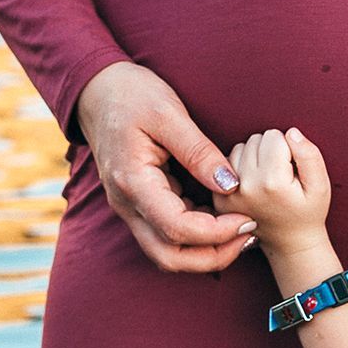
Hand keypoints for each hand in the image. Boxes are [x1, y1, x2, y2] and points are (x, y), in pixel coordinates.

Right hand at [73, 61, 257, 271]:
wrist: (98, 91)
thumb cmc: (132, 94)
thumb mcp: (168, 113)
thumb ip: (199, 151)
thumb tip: (231, 185)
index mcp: (132, 182)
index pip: (176, 228)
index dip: (216, 233)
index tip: (248, 219)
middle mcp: (127, 204)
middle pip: (169, 256)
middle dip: (213, 256)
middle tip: (250, 235)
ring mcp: (132, 207)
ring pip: (168, 251)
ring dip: (206, 251)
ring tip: (243, 230)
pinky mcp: (142, 204)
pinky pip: (169, 233)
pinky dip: (199, 235)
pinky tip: (226, 218)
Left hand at [217, 128, 331, 256]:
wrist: (289, 243)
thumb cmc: (308, 213)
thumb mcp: (321, 185)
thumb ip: (309, 155)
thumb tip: (291, 132)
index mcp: (271, 182)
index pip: (274, 135)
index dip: (289, 148)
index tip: (292, 169)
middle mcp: (245, 186)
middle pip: (255, 139)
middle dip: (270, 150)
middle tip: (281, 174)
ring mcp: (228, 193)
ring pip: (240, 148)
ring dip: (254, 157)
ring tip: (268, 178)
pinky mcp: (218, 198)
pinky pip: (226, 163)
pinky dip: (240, 167)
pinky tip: (254, 184)